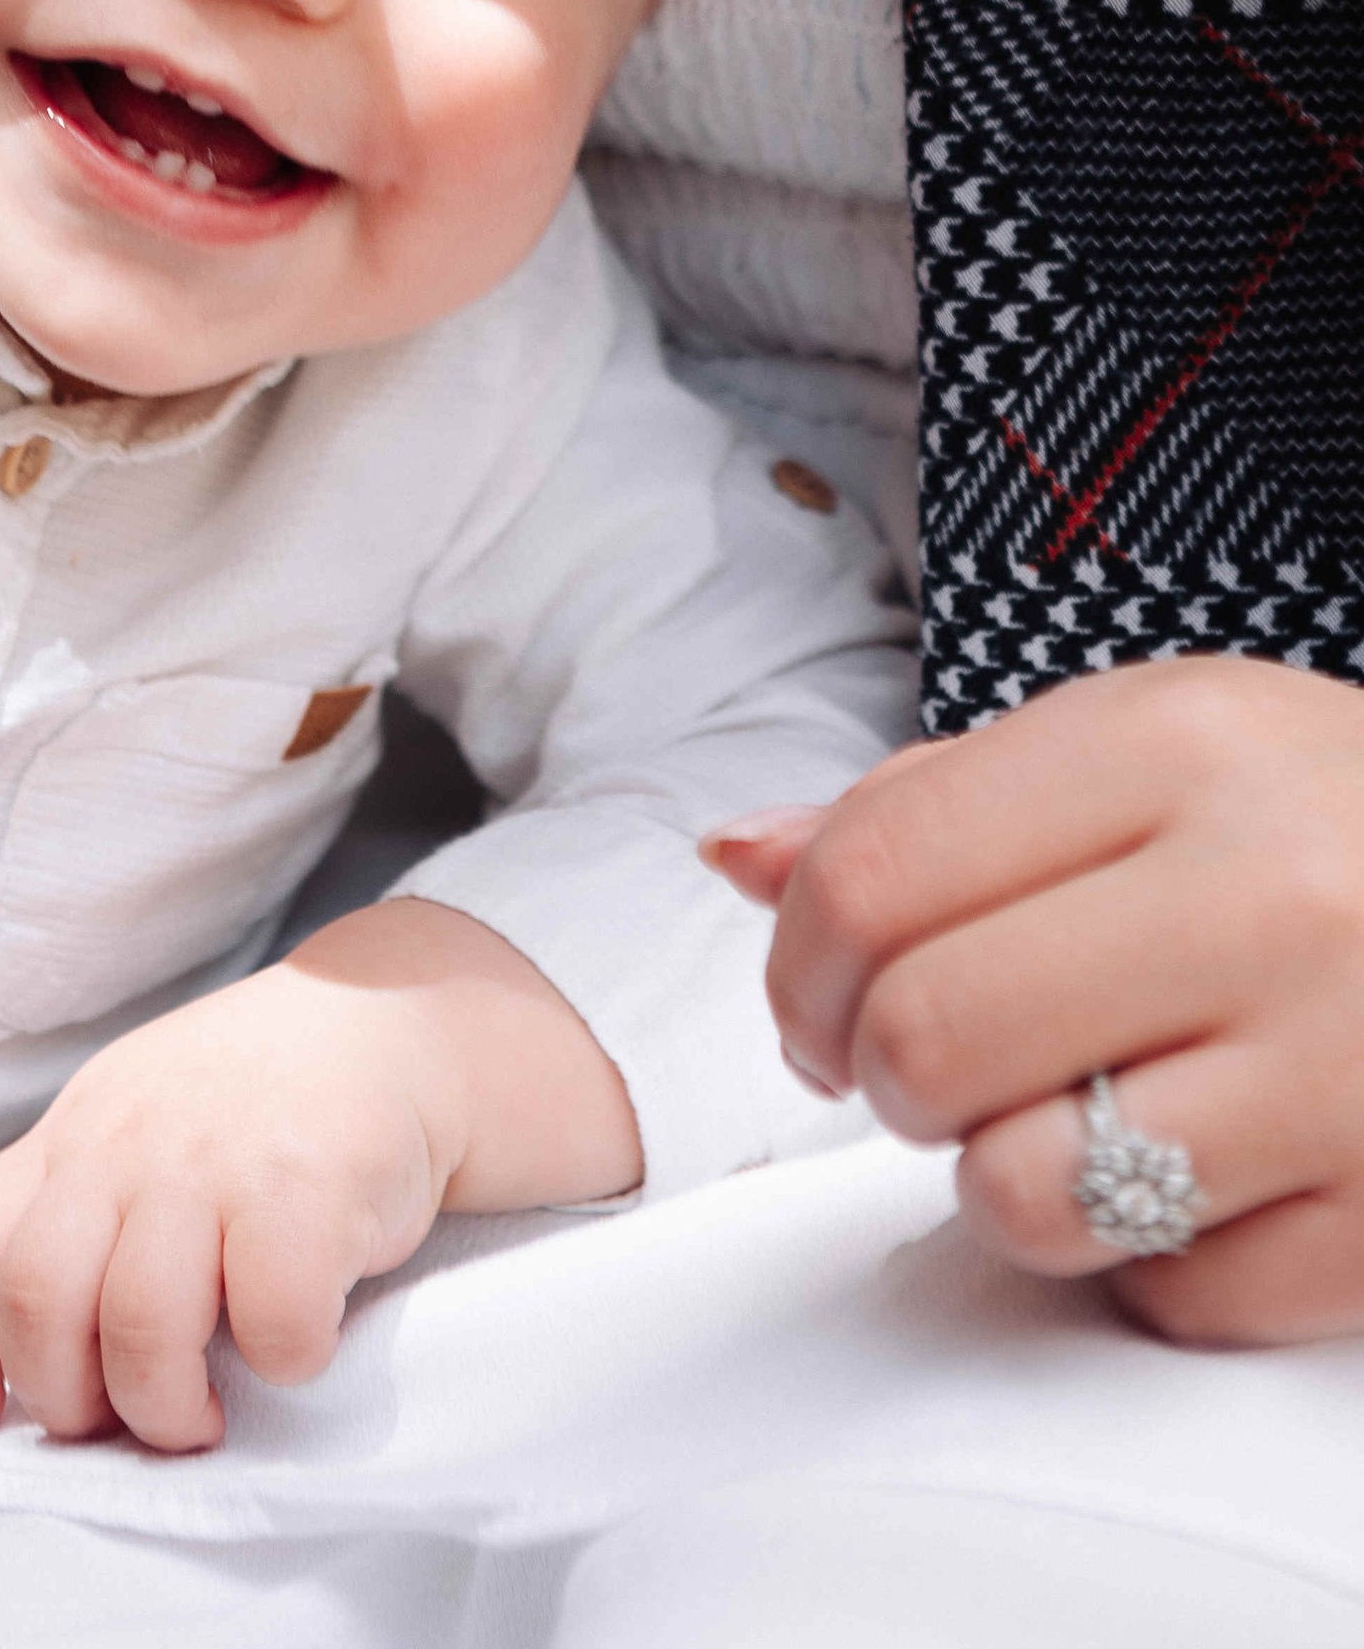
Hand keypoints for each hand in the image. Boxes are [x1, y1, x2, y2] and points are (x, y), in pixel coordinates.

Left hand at [0, 898, 638, 1451]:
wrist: (392, 1022)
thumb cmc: (259, 1107)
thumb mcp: (139, 1123)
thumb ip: (81, 1212)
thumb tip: (29, 1365)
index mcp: (76, 1130)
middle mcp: (126, 1139)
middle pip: (42, 1300)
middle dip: (68, 1399)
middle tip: (121, 1422)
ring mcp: (212, 1160)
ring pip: (141, 1330)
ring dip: (167, 1409)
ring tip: (205, 1416)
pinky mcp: (305, 1188)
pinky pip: (270, 1326)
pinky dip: (282, 1363)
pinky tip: (300, 1340)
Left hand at [703, 659, 1363, 1344]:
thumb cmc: (1325, 819)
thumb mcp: (1145, 744)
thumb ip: (932, 804)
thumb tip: (739, 858)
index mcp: (1174, 744)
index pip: (875, 875)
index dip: (799, 965)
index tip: (814, 1001)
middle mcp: (1264, 891)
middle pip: (927, 1040)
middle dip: (889, 1077)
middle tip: (939, 1066)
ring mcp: (1345, 1061)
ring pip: (1030, 1191)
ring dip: (1009, 1181)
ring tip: (1066, 1120)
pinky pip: (1173, 1298)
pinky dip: (1153, 1265)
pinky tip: (1197, 1178)